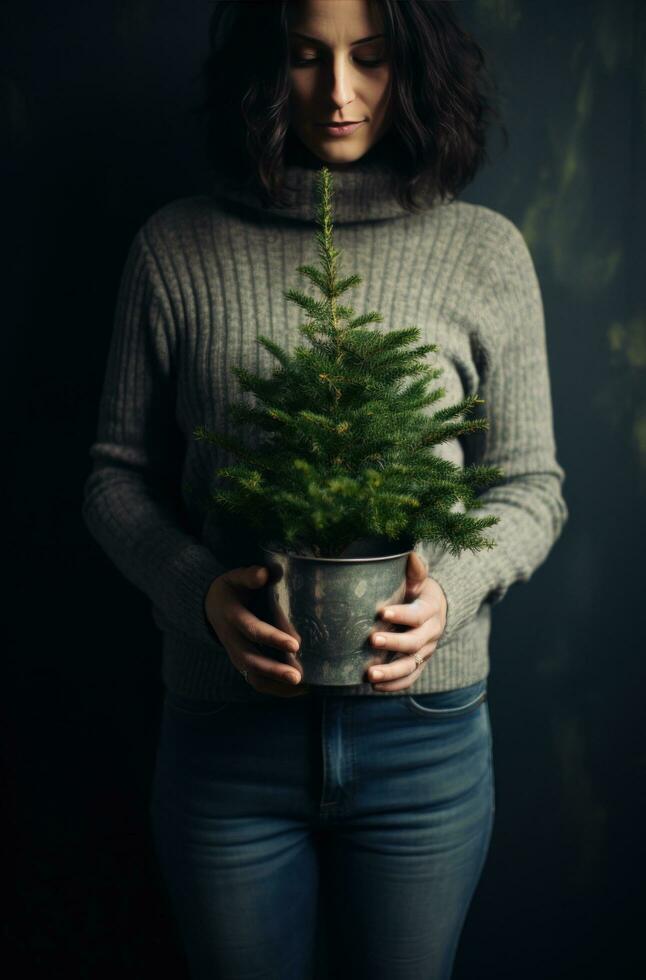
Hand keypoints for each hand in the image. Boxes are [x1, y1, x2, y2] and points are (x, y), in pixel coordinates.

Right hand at [205, 565, 309, 697]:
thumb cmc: (232, 589)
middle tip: (297, 677)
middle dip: (274, 670)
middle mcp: (232, 639)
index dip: (273, 638)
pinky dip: (275, 689)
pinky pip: (255, 681)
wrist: (210, 606)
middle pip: (251, 660)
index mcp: (232, 616)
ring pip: (252, 675)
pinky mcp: (241, 663)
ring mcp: (235, 654)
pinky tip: (298, 690)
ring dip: (276, 684)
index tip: (294, 645)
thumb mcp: (236, 578)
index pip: (252, 630)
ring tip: (302, 688)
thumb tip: (265, 574)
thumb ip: (249, 576)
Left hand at [365, 551, 446, 691]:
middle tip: (372, 640)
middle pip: (415, 642)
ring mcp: (426, 651)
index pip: (418, 614)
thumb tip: (411, 554)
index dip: (402, 614)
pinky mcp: (420, 663)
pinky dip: (394, 684)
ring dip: (391, 672)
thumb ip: (415, 570)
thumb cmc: (417, 590)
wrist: (434, 609)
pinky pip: (410, 678)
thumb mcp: (418, 578)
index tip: (381, 613)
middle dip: (393, 643)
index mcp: (431, 609)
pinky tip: (374, 685)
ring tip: (369, 675)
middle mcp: (431, 632)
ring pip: (412, 665)